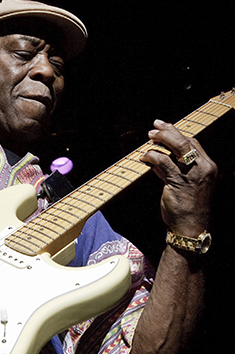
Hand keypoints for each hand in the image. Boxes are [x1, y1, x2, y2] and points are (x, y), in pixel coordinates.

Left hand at [140, 120, 217, 236]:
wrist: (190, 226)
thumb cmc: (187, 207)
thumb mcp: (183, 184)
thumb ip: (172, 169)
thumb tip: (157, 158)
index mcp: (208, 166)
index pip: (193, 142)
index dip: (177, 133)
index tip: (164, 127)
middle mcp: (203, 168)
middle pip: (186, 141)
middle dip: (168, 131)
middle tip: (153, 129)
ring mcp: (192, 174)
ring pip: (177, 147)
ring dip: (160, 140)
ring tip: (149, 138)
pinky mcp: (178, 181)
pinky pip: (163, 162)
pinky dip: (152, 156)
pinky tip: (145, 157)